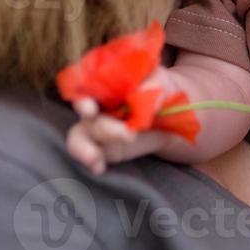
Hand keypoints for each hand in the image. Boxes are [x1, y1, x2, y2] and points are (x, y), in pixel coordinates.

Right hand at [65, 67, 181, 175]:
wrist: (170, 113)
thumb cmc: (159, 89)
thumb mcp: (161, 82)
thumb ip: (155, 88)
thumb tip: (150, 104)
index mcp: (105, 81)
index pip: (84, 84)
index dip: (82, 96)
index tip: (89, 108)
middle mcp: (95, 103)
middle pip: (85, 113)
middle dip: (99, 126)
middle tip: (124, 134)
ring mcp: (97, 126)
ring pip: (79, 135)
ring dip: (83, 147)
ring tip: (94, 158)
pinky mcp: (103, 147)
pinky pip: (91, 154)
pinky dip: (92, 162)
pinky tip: (98, 168)